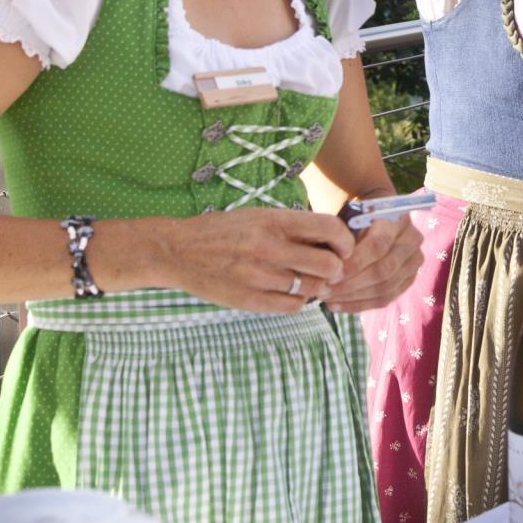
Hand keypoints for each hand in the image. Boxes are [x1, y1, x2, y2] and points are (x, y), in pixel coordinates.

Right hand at [166, 208, 353, 313]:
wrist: (177, 251)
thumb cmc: (222, 231)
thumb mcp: (258, 216)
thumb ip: (293, 226)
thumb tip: (333, 239)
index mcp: (274, 221)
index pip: (329, 228)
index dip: (346, 241)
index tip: (344, 248)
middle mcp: (269, 248)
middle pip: (329, 264)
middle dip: (336, 269)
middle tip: (331, 270)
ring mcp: (259, 276)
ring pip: (313, 289)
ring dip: (319, 287)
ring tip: (311, 282)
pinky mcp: (249, 300)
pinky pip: (292, 306)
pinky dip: (298, 301)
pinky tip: (290, 293)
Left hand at [321, 213, 424, 314]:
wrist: (370, 218)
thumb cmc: (351, 216)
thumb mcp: (344, 217)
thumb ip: (340, 237)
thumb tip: (328, 266)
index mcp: (397, 218)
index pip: (378, 245)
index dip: (354, 263)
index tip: (330, 274)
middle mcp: (412, 239)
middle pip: (385, 270)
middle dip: (352, 284)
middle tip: (325, 290)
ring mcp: (414, 261)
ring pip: (386, 288)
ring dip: (353, 297)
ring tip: (327, 298)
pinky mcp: (409, 279)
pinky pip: (386, 298)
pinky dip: (359, 304)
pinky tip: (336, 305)